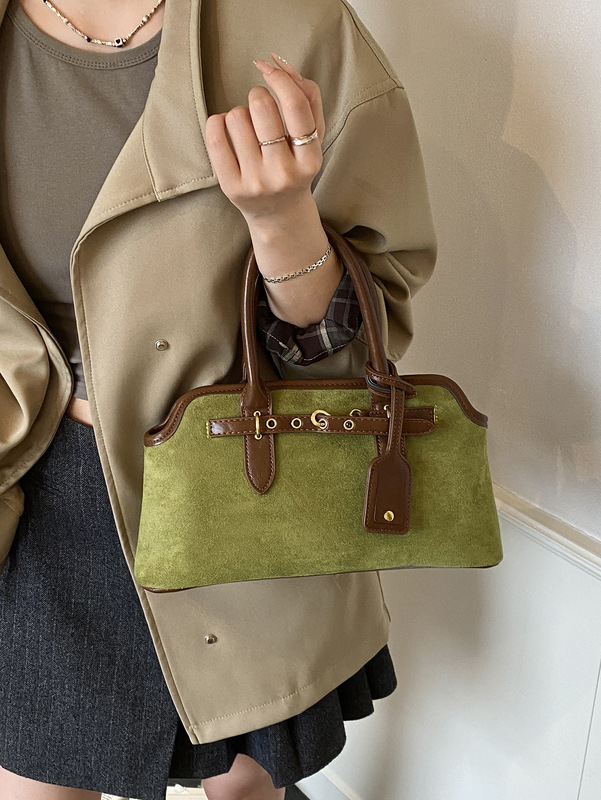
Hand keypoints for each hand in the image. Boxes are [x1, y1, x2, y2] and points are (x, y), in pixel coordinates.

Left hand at [205, 53, 325, 224]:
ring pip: (236, 117)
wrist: (278, 214)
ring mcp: (256, 182)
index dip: (279, 79)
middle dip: (258, 96)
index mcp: (310, 160)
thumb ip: (309, 98)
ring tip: (247, 129)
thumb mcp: (314, 137)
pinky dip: (217, 122)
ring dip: (239, 113)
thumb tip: (280, 65)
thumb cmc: (295, 166)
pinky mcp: (231, 187)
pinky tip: (227, 130)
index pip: (296, 106)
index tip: (268, 70)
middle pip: (261, 106)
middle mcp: (283, 174)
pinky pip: (215, 135)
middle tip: (260, 108)